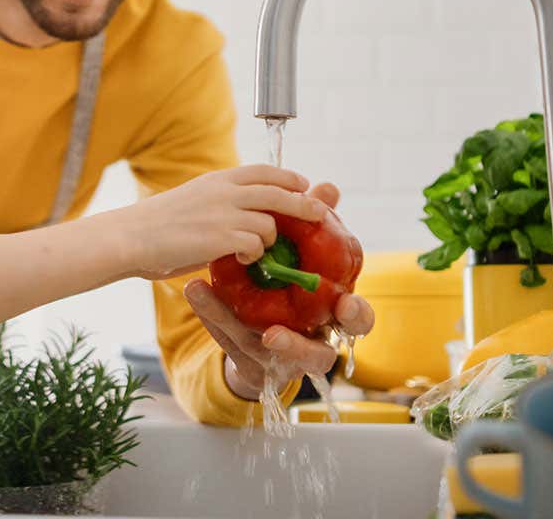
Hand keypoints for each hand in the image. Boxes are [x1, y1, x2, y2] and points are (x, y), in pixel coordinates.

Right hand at [117, 165, 329, 279]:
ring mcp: (224, 213)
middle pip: (278, 192)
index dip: (287, 176)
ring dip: (269, 239)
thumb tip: (242, 209)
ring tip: (255, 251)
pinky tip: (242, 260)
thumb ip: (218, 199)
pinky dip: (254, 255)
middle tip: (320, 212)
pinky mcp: (221, 238)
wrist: (130, 237)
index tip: (302, 183)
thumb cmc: (157, 225)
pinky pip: (255, 245)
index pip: (263, 170)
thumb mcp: (192, 198)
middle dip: (304, 203)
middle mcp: (224, 191)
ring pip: (269, 223)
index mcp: (217, 179)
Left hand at [183, 181, 375, 399]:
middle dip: (301, 348)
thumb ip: (317, 227)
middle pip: (317, 357)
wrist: (265, 339)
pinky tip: (195, 288)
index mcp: (332, 319)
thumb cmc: (295, 291)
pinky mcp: (250, 365)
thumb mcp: (306, 258)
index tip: (346, 304)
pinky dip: (213, 314)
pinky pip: (230, 342)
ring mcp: (280, 361)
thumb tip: (328, 186)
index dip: (357, 316)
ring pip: (265, 357)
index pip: (356, 322)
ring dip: (237, 329)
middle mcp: (312, 346)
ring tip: (225, 310)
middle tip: (275, 334)